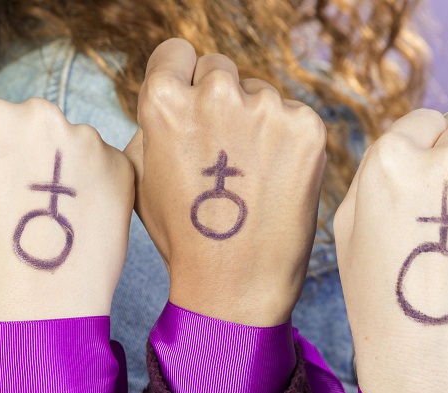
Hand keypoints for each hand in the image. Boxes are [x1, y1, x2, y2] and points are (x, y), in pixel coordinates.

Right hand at [0, 97, 133, 321]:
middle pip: (18, 126)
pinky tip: (72, 225)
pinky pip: (96, 168)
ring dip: (53, 171)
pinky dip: (87, 189)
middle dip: (14, 156)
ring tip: (44, 223)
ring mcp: (86, 139)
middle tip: (12, 208)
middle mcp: (39, 114)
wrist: (38, 313)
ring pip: (60, 146)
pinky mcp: (119, 168)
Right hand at [125, 38, 326, 326]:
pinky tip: (274, 181)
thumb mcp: (141, 177)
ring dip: (254, 121)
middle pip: (219, 68)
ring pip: (259, 93)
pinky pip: (292, 115)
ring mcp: (266, 108)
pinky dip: (286, 141)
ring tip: (249, 178)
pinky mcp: (306, 126)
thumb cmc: (183, 235)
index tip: (190, 107)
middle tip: (221, 154)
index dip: (180, 81)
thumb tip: (176, 95)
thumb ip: (153, 124)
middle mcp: (216, 95)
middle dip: (219, 101)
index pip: (176, 53)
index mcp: (166, 103)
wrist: (235, 284)